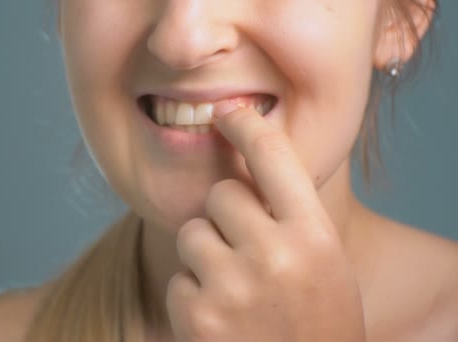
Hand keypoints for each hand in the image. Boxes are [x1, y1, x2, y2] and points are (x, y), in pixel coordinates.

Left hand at [166, 107, 365, 341]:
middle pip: (222, 195)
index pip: (274, 157)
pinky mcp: (196, 316)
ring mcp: (232, 286)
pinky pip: (179, 277)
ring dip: (207, 255)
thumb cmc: (316, 321)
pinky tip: (222, 321)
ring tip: (236, 292)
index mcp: (315, 237)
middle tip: (249, 253)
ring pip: (192, 232)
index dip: (247, 126)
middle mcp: (274, 255)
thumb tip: (246, 160)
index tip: (228, 113)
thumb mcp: (323, 265)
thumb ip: (291, 217)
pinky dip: (194, 294)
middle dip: (228, 217)